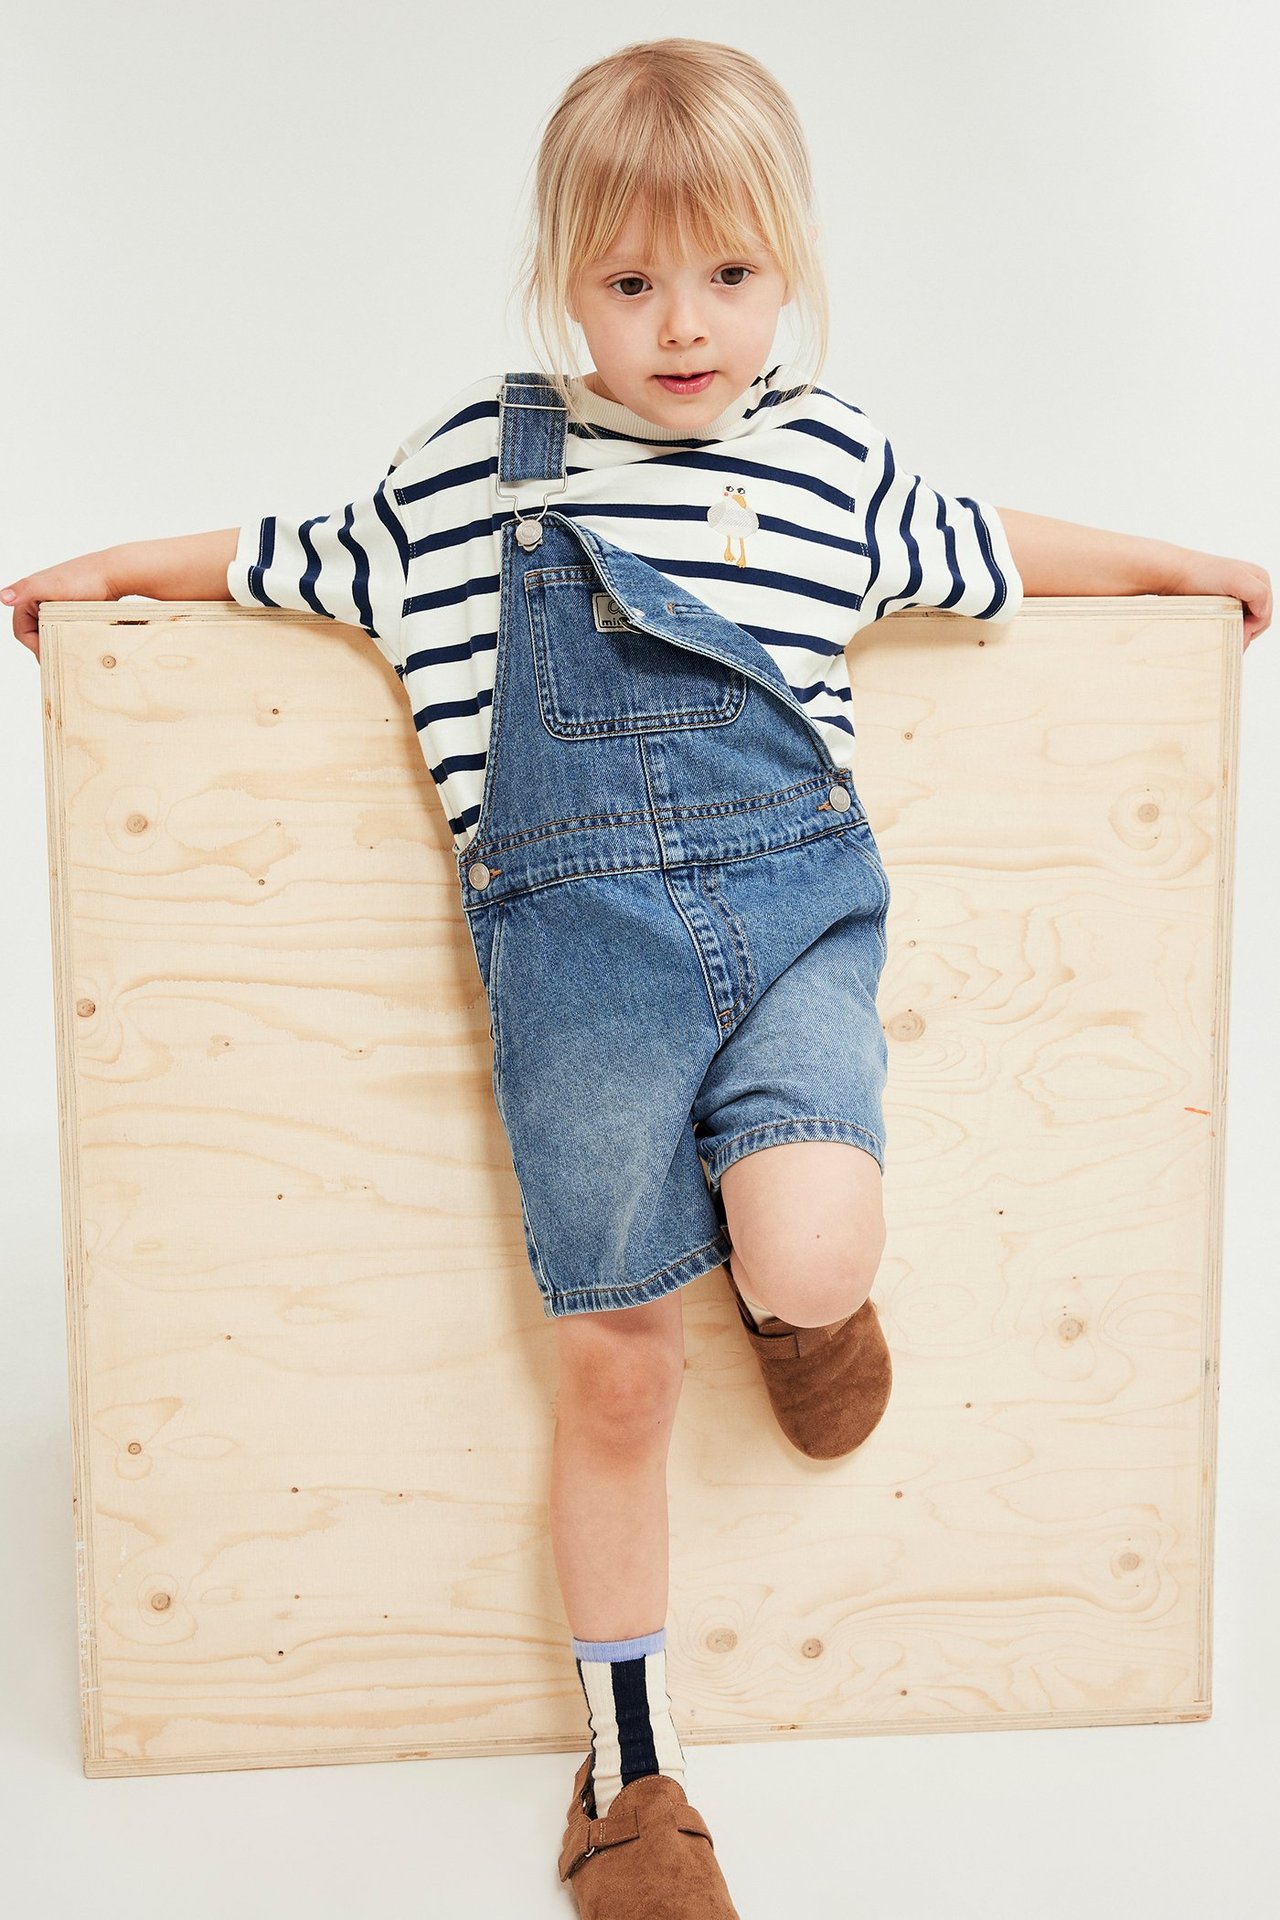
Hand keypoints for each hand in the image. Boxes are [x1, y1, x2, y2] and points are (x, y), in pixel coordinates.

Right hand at [1, 550, 118, 664]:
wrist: (115, 574)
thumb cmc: (85, 577)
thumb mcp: (52, 585)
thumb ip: (26, 589)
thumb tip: (4, 597)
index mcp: (29, 594)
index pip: (22, 631)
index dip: (34, 646)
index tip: (50, 655)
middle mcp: (40, 600)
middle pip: (36, 634)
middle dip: (47, 646)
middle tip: (64, 657)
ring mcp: (56, 607)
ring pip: (51, 634)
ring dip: (59, 643)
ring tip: (72, 649)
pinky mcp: (71, 612)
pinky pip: (65, 631)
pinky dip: (70, 639)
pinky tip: (79, 642)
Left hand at [1164, 548, 1271, 650]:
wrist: (1174, 573)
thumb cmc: (1201, 574)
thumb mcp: (1236, 579)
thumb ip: (1257, 593)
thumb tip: (1262, 614)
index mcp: (1260, 580)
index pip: (1264, 617)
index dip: (1250, 630)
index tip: (1233, 636)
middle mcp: (1250, 588)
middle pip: (1255, 622)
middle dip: (1242, 633)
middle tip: (1225, 640)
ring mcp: (1235, 597)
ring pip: (1242, 624)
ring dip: (1232, 632)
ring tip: (1218, 635)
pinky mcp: (1221, 604)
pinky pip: (1229, 622)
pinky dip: (1224, 630)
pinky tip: (1214, 631)